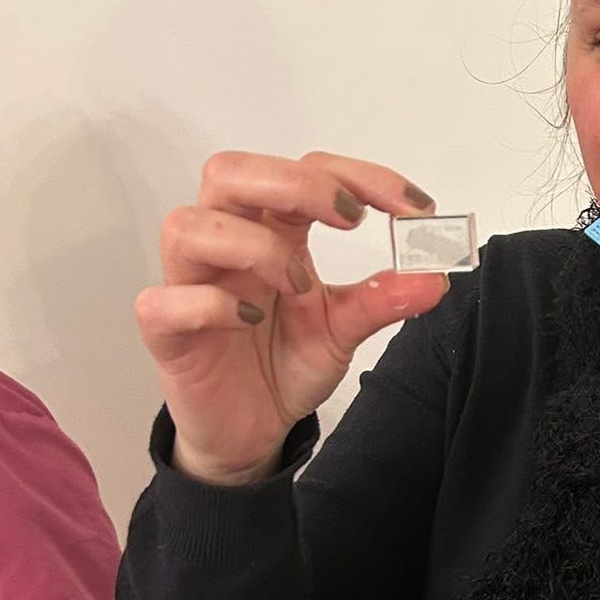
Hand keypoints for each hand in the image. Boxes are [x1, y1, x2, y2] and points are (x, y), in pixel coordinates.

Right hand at [135, 150, 447, 484]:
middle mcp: (227, 244)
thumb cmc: (282, 363)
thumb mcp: (344, 329)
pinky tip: (248, 320)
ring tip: (297, 284)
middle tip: (351, 219)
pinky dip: (209, 304)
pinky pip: (163, 300)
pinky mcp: (165, 332)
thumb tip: (436, 277)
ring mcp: (190, 283)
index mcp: (274, 230)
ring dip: (253, 245)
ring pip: (188, 225)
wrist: (249, 429)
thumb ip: (383, 299)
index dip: (362, 177)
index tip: (415, 209)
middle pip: (231, 172)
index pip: (308, 170)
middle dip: (295, 183)